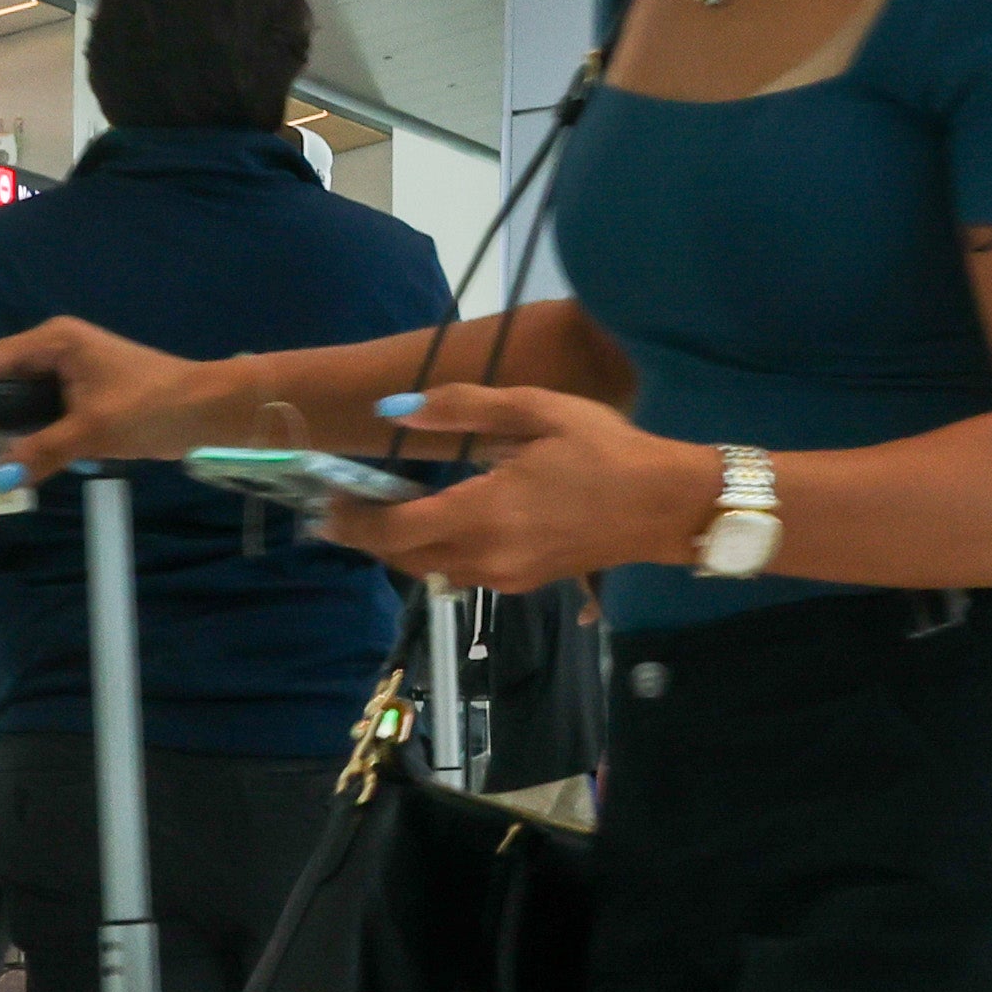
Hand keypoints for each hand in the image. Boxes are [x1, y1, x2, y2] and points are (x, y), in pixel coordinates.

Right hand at [0, 317, 219, 472]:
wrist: (210, 409)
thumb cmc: (155, 406)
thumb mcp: (94, 430)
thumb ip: (42, 450)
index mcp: (53, 342)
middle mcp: (54, 350)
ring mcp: (66, 373)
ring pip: (6, 398)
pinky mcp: (78, 397)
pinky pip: (29, 413)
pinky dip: (7, 432)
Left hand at [322, 382, 713, 597]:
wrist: (665, 505)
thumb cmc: (604, 450)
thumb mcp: (536, 411)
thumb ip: (464, 409)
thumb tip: (398, 410)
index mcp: (482, 513)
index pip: (393, 530)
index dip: (351, 520)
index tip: (326, 500)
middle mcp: (485, 555)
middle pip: (403, 558)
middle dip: (367, 535)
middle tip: (344, 503)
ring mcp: (504, 576)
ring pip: (431, 570)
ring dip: (401, 546)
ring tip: (383, 510)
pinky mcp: (523, 582)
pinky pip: (462, 571)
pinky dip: (436, 550)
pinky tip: (439, 521)